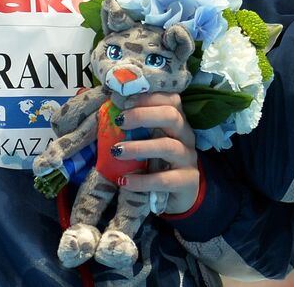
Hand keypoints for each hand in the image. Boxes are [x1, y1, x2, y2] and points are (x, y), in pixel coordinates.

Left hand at [114, 92, 199, 214]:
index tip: (124, 101)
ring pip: (168, 146)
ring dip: (140, 147)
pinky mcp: (186, 182)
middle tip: (120, 121)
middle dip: (143, 115)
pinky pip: (164, 180)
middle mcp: (186, 136)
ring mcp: (188, 159)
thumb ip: (134, 129)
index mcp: (177, 122)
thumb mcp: (147, 142)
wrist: (177, 197)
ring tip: (117, 151)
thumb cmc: (156, 164)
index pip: (171, 99)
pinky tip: (124, 181)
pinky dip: (142, 181)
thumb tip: (105, 114)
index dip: (148, 97)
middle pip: (172, 116)